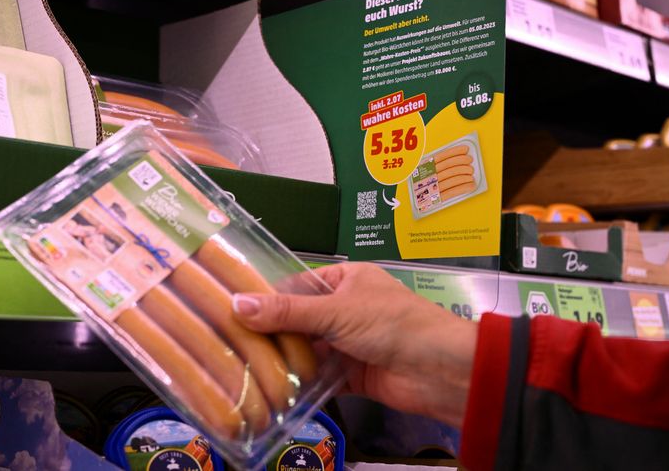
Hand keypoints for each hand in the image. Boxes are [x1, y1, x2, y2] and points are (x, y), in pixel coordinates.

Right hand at [232, 262, 476, 426]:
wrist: (439, 371)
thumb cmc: (391, 324)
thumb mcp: (336, 311)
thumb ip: (287, 312)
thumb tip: (236, 304)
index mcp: (346, 280)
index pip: (297, 285)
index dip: (267, 297)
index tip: (231, 309)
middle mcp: (345, 309)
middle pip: (299, 319)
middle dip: (271, 332)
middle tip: (229, 342)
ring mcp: (348, 343)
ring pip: (307, 349)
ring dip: (283, 359)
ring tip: (241, 366)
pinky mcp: (351, 375)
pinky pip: (319, 376)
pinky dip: (300, 382)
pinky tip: (270, 388)